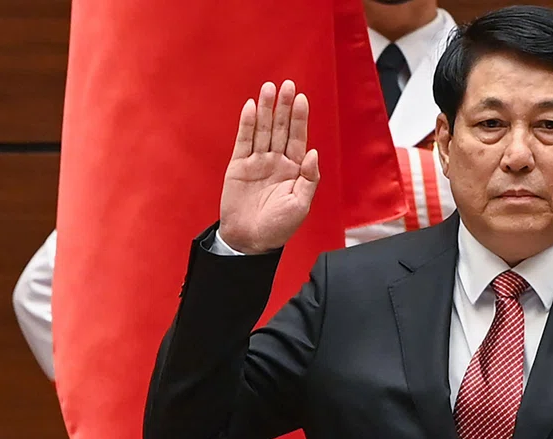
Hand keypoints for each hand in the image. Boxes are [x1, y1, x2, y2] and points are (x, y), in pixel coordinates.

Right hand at [219, 80, 319, 253]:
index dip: (300, 119)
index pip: (298, 139)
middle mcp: (276, 162)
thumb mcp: (300, 204)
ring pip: (263, 130)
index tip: (302, 99)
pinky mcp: (239, 166)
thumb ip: (309, 178)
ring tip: (269, 88)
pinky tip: (252, 108)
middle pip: (281, 129)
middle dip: (284, 107)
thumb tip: (313, 152)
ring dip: (266, 110)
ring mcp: (257, 162)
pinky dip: (247, 125)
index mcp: (294, 170)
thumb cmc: (278, 227)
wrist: (250, 240)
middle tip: (287, 85)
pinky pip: (244, 141)